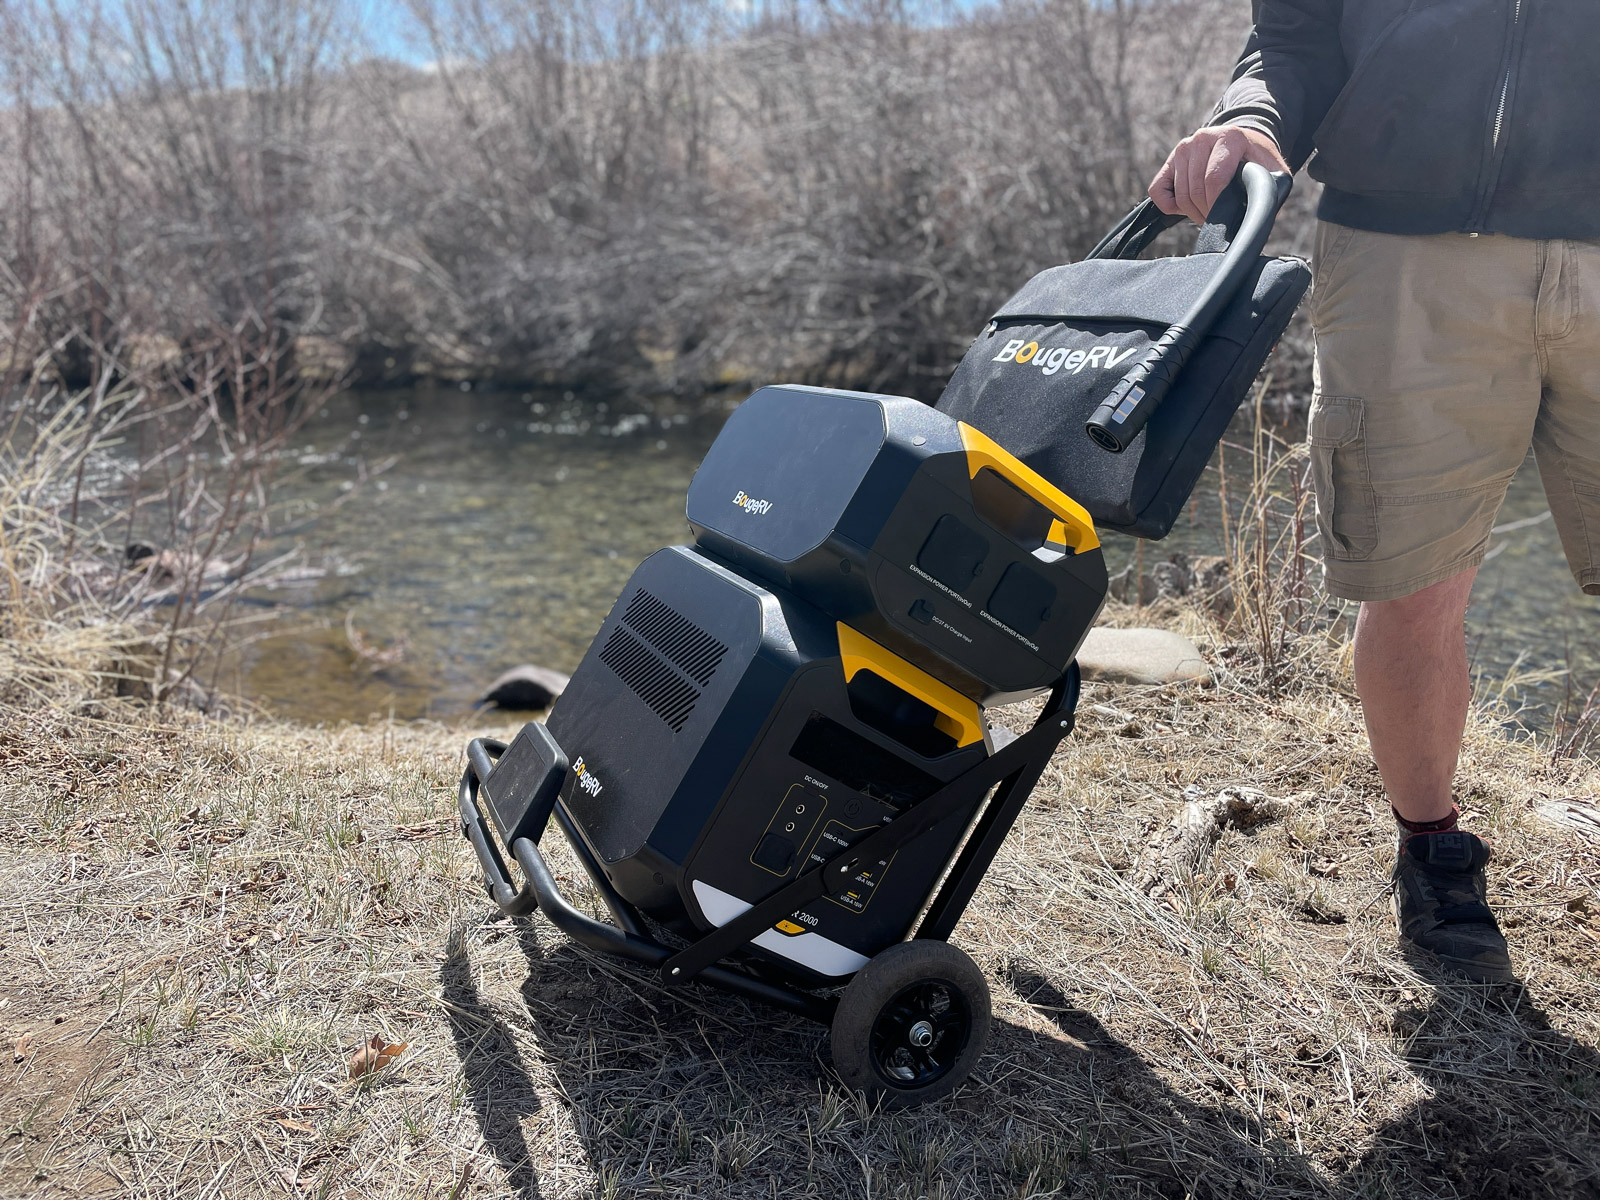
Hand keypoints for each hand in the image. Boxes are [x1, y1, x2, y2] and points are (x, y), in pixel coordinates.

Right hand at [1149, 125, 1289, 224]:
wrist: (1241, 144)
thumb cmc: (1256, 161)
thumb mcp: (1272, 170)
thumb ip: (1271, 188)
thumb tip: (1260, 214)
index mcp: (1228, 137)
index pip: (1214, 178)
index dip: (1217, 205)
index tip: (1224, 217)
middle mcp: (1202, 138)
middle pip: (1196, 190)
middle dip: (1206, 212)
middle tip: (1217, 219)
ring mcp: (1182, 149)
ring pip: (1180, 194)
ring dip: (1192, 212)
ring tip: (1207, 212)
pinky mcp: (1169, 161)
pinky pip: (1158, 191)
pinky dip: (1170, 205)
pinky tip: (1186, 205)